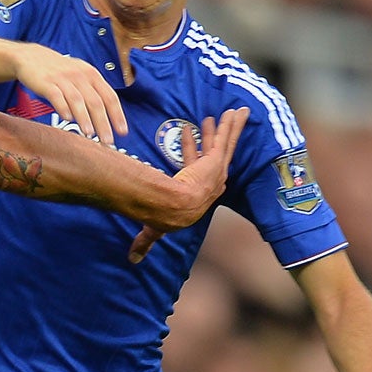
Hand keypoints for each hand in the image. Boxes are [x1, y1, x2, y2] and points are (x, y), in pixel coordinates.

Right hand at [11, 43, 126, 145]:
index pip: (110, 96)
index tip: (122, 132)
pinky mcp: (46, 82)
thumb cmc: (58, 71)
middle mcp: (80, 76)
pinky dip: (63, 107)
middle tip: (107, 141)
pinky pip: (56, 95)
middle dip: (103, 123)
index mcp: (92, 75)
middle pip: (96, 101)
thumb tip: (106, 118)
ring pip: (77, 100)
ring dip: (84, 118)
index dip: (117, 115)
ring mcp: (63, 79)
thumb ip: (92, 92)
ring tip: (89, 134)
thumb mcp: (80, 75)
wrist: (30, 56)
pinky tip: (67, 118)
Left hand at [127, 109, 249, 261]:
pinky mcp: (217, 161)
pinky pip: (228, 138)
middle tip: (210, 122)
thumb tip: (132, 260)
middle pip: (214, 154)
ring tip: (234, 112)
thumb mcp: (154, 228)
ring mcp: (215, 171)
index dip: (192, 153)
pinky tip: (238, 111)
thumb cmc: (164, 217)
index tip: (185, 136)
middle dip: (213, 139)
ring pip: (225, 145)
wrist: (175, 208)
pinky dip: (234, 125)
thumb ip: (144, 241)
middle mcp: (210, 182)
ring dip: (229, 128)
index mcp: (197, 194)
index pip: (194, 168)